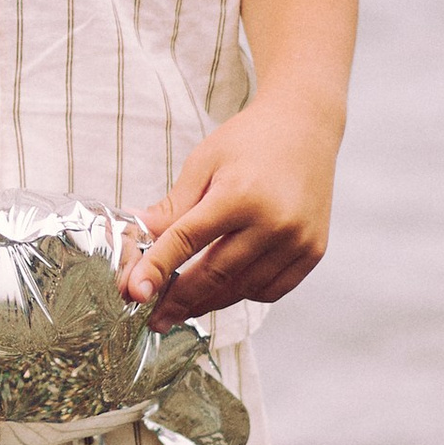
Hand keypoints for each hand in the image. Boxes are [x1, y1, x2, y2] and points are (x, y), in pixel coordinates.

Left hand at [121, 100, 337, 325]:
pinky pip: (271, 290)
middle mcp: (273, 222)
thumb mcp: (203, 164)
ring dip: (209, 302)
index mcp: (239, 195)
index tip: (134, 293)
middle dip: (179, 300)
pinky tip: (225, 289)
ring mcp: (297, 240)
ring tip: (183, 306)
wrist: (306, 127)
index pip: (187, 241)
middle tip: (154, 317)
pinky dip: (244, 294)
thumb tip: (130, 235)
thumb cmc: (248, 141)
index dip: (156, 269)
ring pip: (242, 289)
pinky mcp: (313, 252)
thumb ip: (172, 208)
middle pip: (214, 274)